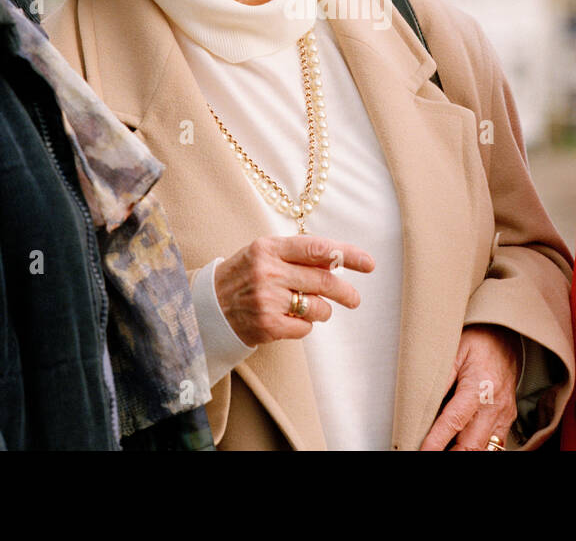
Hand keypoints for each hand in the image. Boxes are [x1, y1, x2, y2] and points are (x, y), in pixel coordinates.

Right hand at [214, 235, 373, 346]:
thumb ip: (298, 254)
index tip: (368, 263)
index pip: (317, 248)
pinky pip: (305, 327)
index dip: (347, 255)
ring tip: (309, 309)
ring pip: (318, 307)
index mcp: (269, 248)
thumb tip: (338, 258)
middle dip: (345, 292)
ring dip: (322, 310)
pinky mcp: (267, 325)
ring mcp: (267, 299)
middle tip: (354, 298)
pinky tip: (289, 320)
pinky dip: (304, 325)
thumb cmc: (244, 276)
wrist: (207, 307)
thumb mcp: (265, 254)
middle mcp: (269, 271)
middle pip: (323, 281)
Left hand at [420, 324, 521, 450]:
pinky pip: (494, 443)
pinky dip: (477, 448)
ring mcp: (504, 414)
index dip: (436, 440)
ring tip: (444, 449)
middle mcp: (495, 405)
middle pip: (471, 444)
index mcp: (480, 386)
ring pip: (485, 449)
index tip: (423, 450)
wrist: (507, 335)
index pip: (454, 421)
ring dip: (464, 452)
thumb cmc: (479, 340)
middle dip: (451, 453)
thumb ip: (441, 377)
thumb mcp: (455, 350)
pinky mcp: (507, 418)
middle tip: (429, 452)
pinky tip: (460, 446)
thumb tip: (422, 400)